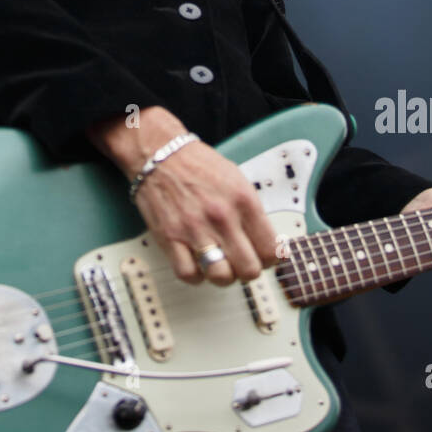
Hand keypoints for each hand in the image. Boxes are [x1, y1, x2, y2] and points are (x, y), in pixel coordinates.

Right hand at [86, 106, 277, 286]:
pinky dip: (196, 275)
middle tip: (243, 263)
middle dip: (249, 271)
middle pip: (249, 269)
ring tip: (221, 264)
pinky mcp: (171, 238)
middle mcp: (221, 216)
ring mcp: (195, 229)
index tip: (265, 258)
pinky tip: (197, 263)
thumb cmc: (197, 165)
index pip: (270, 249)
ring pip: (221, 277)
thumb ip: (251, 212)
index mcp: (243, 200)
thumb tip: (266, 241)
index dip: (271, 259)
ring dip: (223, 276)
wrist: (160, 154)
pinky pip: (188, 274)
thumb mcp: (237, 179)